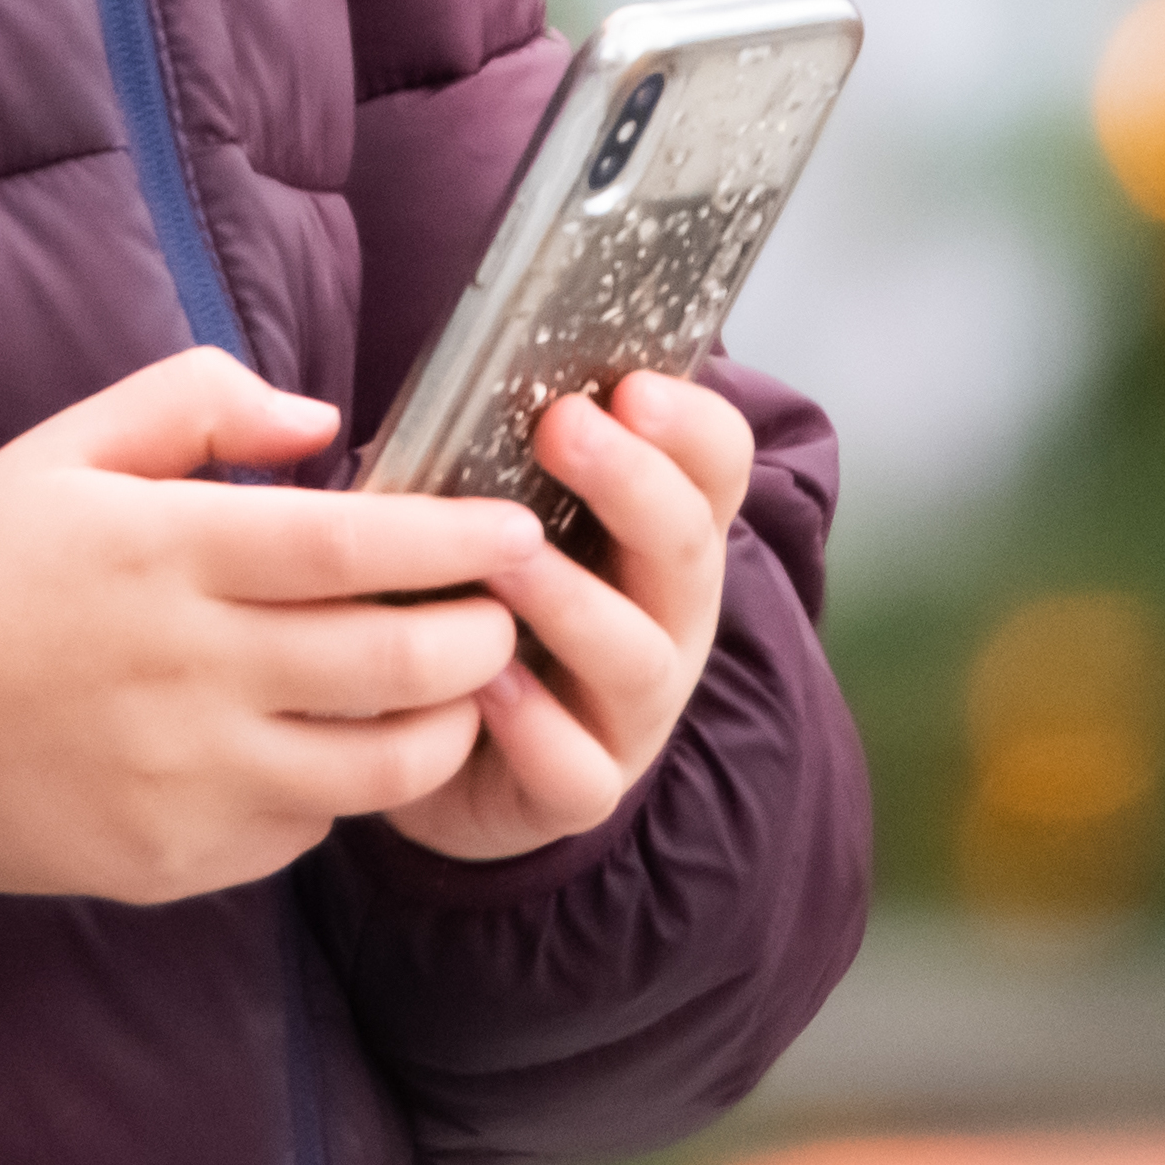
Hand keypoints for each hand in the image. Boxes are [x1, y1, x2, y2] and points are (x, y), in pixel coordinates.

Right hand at [0, 351, 546, 905]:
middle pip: (398, 660)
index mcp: (165, 552)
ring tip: (450, 686)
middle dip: (483, 632)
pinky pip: (310, 829)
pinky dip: (345, 786)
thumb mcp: (60, 450)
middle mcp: (189, 670)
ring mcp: (189, 778)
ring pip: (382, 765)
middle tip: (503, 610)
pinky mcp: (181, 860)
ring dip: (445, 722)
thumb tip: (322, 422)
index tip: (518, 527)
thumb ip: (194, 402)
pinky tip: (332, 745)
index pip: (359, 544)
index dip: (459, 539)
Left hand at [367, 370, 755, 868]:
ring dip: (575, 601)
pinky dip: (537, 727)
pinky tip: (488, 685)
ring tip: (508, 560)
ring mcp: (632, 712)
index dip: (689, 425)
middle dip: (633, 483)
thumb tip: (455, 375)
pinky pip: (577, 767)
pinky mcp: (579, 789)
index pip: (717, 467)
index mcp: (656, 537)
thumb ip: (490, 454)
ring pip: (637, 657)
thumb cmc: (473, 604)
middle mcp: (668, 621)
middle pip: (686, 548)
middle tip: (565, 425)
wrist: (447, 756)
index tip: (631, 383)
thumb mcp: (492, 516)